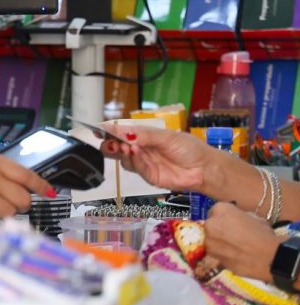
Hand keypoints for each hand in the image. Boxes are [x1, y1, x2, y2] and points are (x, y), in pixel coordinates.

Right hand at [99, 124, 213, 191]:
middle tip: (109, 141)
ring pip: (123, 158)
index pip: (122, 132)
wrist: (205, 169)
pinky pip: (135, 168)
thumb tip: (123, 132)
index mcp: (144, 136)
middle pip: (117, 147)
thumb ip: (144, 135)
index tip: (99, 129)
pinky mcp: (148, 176)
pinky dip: (133, 160)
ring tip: (124, 146)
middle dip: (110, 143)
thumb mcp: (167, 137)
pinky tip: (134, 153)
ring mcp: (143, 163)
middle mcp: (141, 149)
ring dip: (121, 152)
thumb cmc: (189, 149)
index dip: (110, 130)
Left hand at [205, 203, 282, 282]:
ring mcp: (209, 241)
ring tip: (234, 248)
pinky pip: (215, 253)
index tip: (231, 223)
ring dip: (219, 243)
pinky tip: (234, 257)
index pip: (216, 211)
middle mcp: (210, 223)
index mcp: (221, 209)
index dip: (225, 218)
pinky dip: (222, 254)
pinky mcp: (212, 256)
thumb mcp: (254, 217)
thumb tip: (235, 220)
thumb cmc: (264, 234)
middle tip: (233, 236)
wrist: (270, 257)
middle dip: (219, 230)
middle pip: (211, 225)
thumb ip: (238, 216)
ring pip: (211, 240)